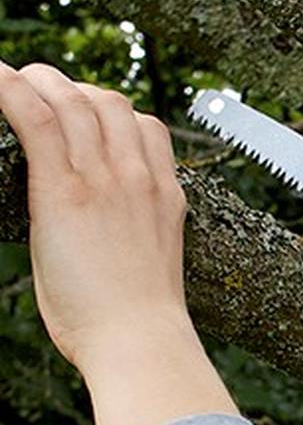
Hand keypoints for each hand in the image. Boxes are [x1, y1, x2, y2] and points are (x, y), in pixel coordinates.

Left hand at [0, 60, 193, 373]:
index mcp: (164, 198)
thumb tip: (94, 238)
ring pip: (70, 98)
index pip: (147, 127)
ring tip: (8, 86)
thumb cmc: (140, 325)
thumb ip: (128, 236)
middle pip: (107, 101)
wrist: (140, 342)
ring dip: (36, 82)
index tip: (84, 120)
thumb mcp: (150, 267)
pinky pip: (32, 116)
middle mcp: (138, 179)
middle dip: (70, 89)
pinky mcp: (64, 191)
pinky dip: (5, 88)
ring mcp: (103, 181)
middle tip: (37, 99)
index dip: (112, 113)